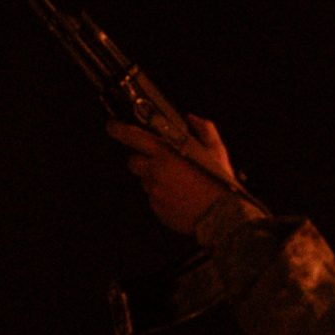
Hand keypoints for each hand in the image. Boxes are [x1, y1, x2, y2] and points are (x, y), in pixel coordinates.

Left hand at [112, 118, 239, 238]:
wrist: (221, 216)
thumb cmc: (219, 181)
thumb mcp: (216, 149)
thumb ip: (203, 128)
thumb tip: (191, 119)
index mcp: (165, 154)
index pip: (132, 137)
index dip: (118, 130)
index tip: (113, 126)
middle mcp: (154, 173)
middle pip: (134, 162)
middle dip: (143, 160)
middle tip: (162, 162)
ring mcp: (154, 193)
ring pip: (146, 181)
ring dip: (156, 179)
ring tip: (179, 183)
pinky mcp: (157, 209)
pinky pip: (154, 199)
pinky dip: (163, 196)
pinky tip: (181, 196)